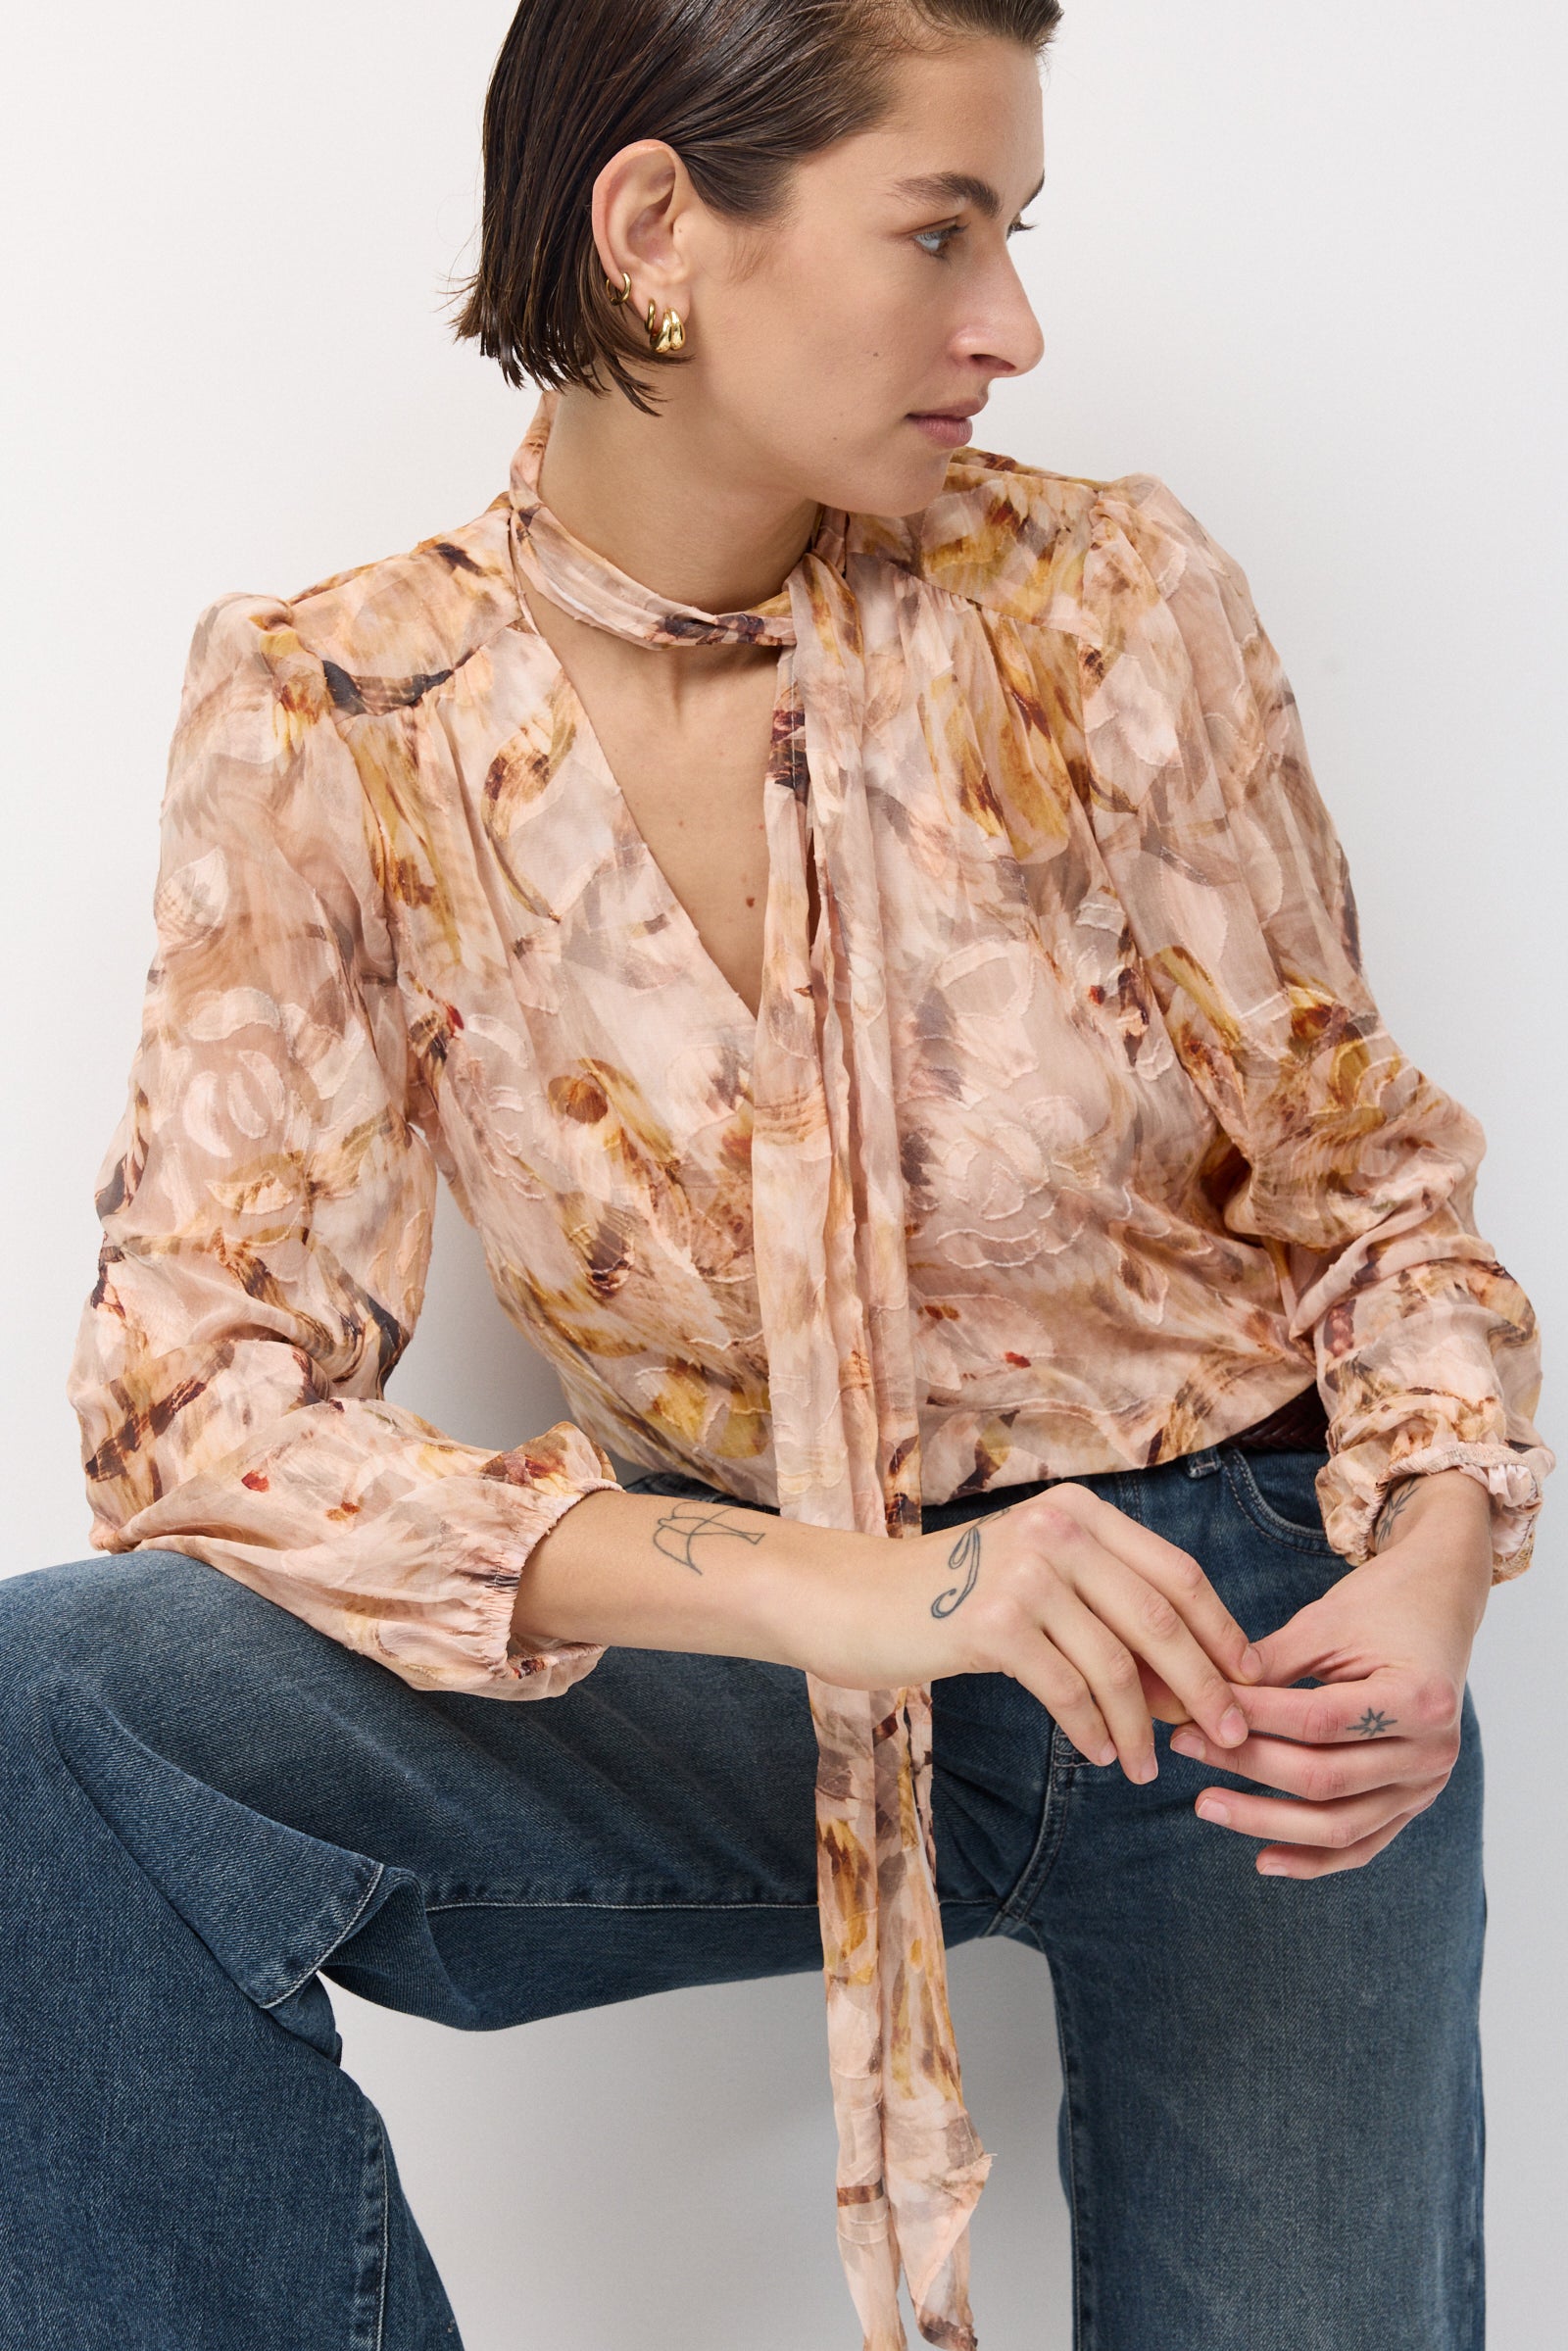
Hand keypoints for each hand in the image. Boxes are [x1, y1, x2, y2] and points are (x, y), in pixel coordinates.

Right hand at [815, 1482, 1264, 1783]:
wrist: (856, 1601)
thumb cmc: (953, 1598)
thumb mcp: (1037, 1577)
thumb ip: (1105, 1608)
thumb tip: (1191, 1682)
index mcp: (1079, 1512)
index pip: (1177, 1572)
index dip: (1222, 1631)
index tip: (1249, 1681)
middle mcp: (1056, 1531)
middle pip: (1160, 1618)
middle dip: (1204, 1685)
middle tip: (1231, 1736)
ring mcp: (1023, 1573)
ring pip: (1116, 1663)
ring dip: (1144, 1724)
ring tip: (1150, 1765)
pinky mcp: (991, 1623)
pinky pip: (1068, 1689)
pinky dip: (1094, 1729)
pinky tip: (1103, 1752)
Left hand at [1167, 1469, 1493, 1878]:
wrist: (1439, 1607)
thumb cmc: (1381, 1606)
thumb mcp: (1325, 1623)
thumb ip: (1269, 1666)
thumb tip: (1199, 1699)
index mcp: (1419, 1699)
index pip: (1319, 1721)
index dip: (1253, 1720)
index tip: (1195, 1711)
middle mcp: (1432, 1751)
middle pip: (1325, 1777)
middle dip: (1246, 1765)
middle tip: (1184, 1745)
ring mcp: (1427, 1785)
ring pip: (1340, 1825)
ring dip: (1267, 1821)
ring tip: (1206, 1806)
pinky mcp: (1413, 1802)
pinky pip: (1362, 1844)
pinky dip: (1314, 1858)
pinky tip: (1264, 1860)